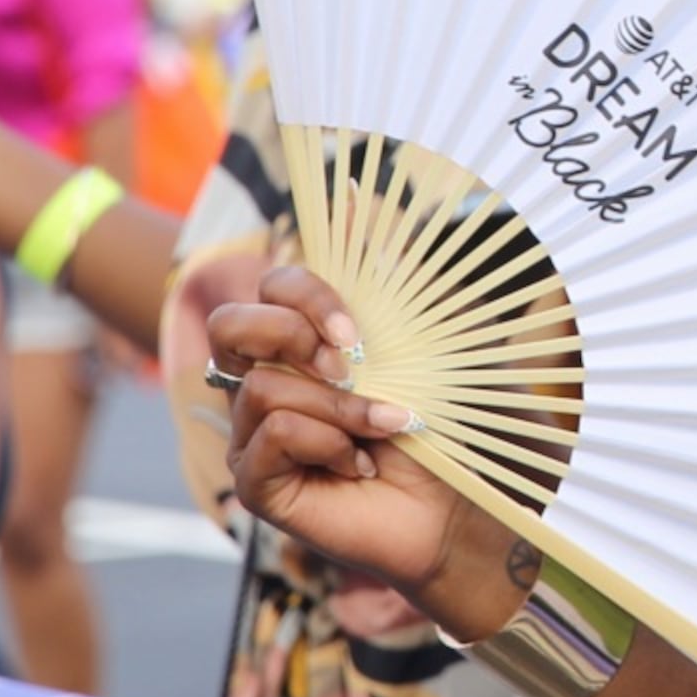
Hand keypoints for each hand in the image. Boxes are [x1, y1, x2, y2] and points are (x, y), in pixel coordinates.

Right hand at [210, 272, 519, 627]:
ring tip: (379, 431)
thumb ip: (392, 277)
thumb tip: (356, 192)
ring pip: (263, 388)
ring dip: (338, 407)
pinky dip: (324, 443)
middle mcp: (272, 383)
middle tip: (349, 368)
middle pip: (229, 325)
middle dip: (289, 336)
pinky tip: (357, 466)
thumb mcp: (430, 338)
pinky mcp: (257, 484)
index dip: (305, 293)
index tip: (354, 332)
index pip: (274, 286)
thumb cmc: (451, 423)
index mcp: (308, 343)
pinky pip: (267, 435)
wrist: (466, 504)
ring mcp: (257, 436)